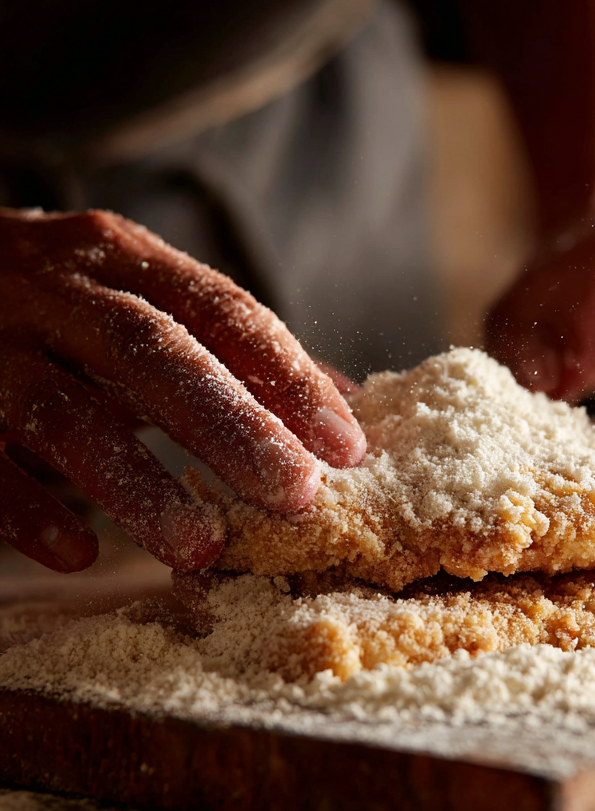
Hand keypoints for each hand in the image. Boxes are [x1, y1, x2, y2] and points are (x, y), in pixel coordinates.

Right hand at [0, 208, 364, 572]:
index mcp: (122, 257)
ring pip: (62, 410)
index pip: (220, 309)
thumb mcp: (142, 298)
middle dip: (229, 425)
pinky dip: (26, 507)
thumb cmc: (59, 302)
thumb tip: (346, 400)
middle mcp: (55, 289)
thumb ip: (236, 348)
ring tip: (202, 548)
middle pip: (150, 350)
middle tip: (295, 495)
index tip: (345, 446)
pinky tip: (79, 553)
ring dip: (137, 484)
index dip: (286, 375)